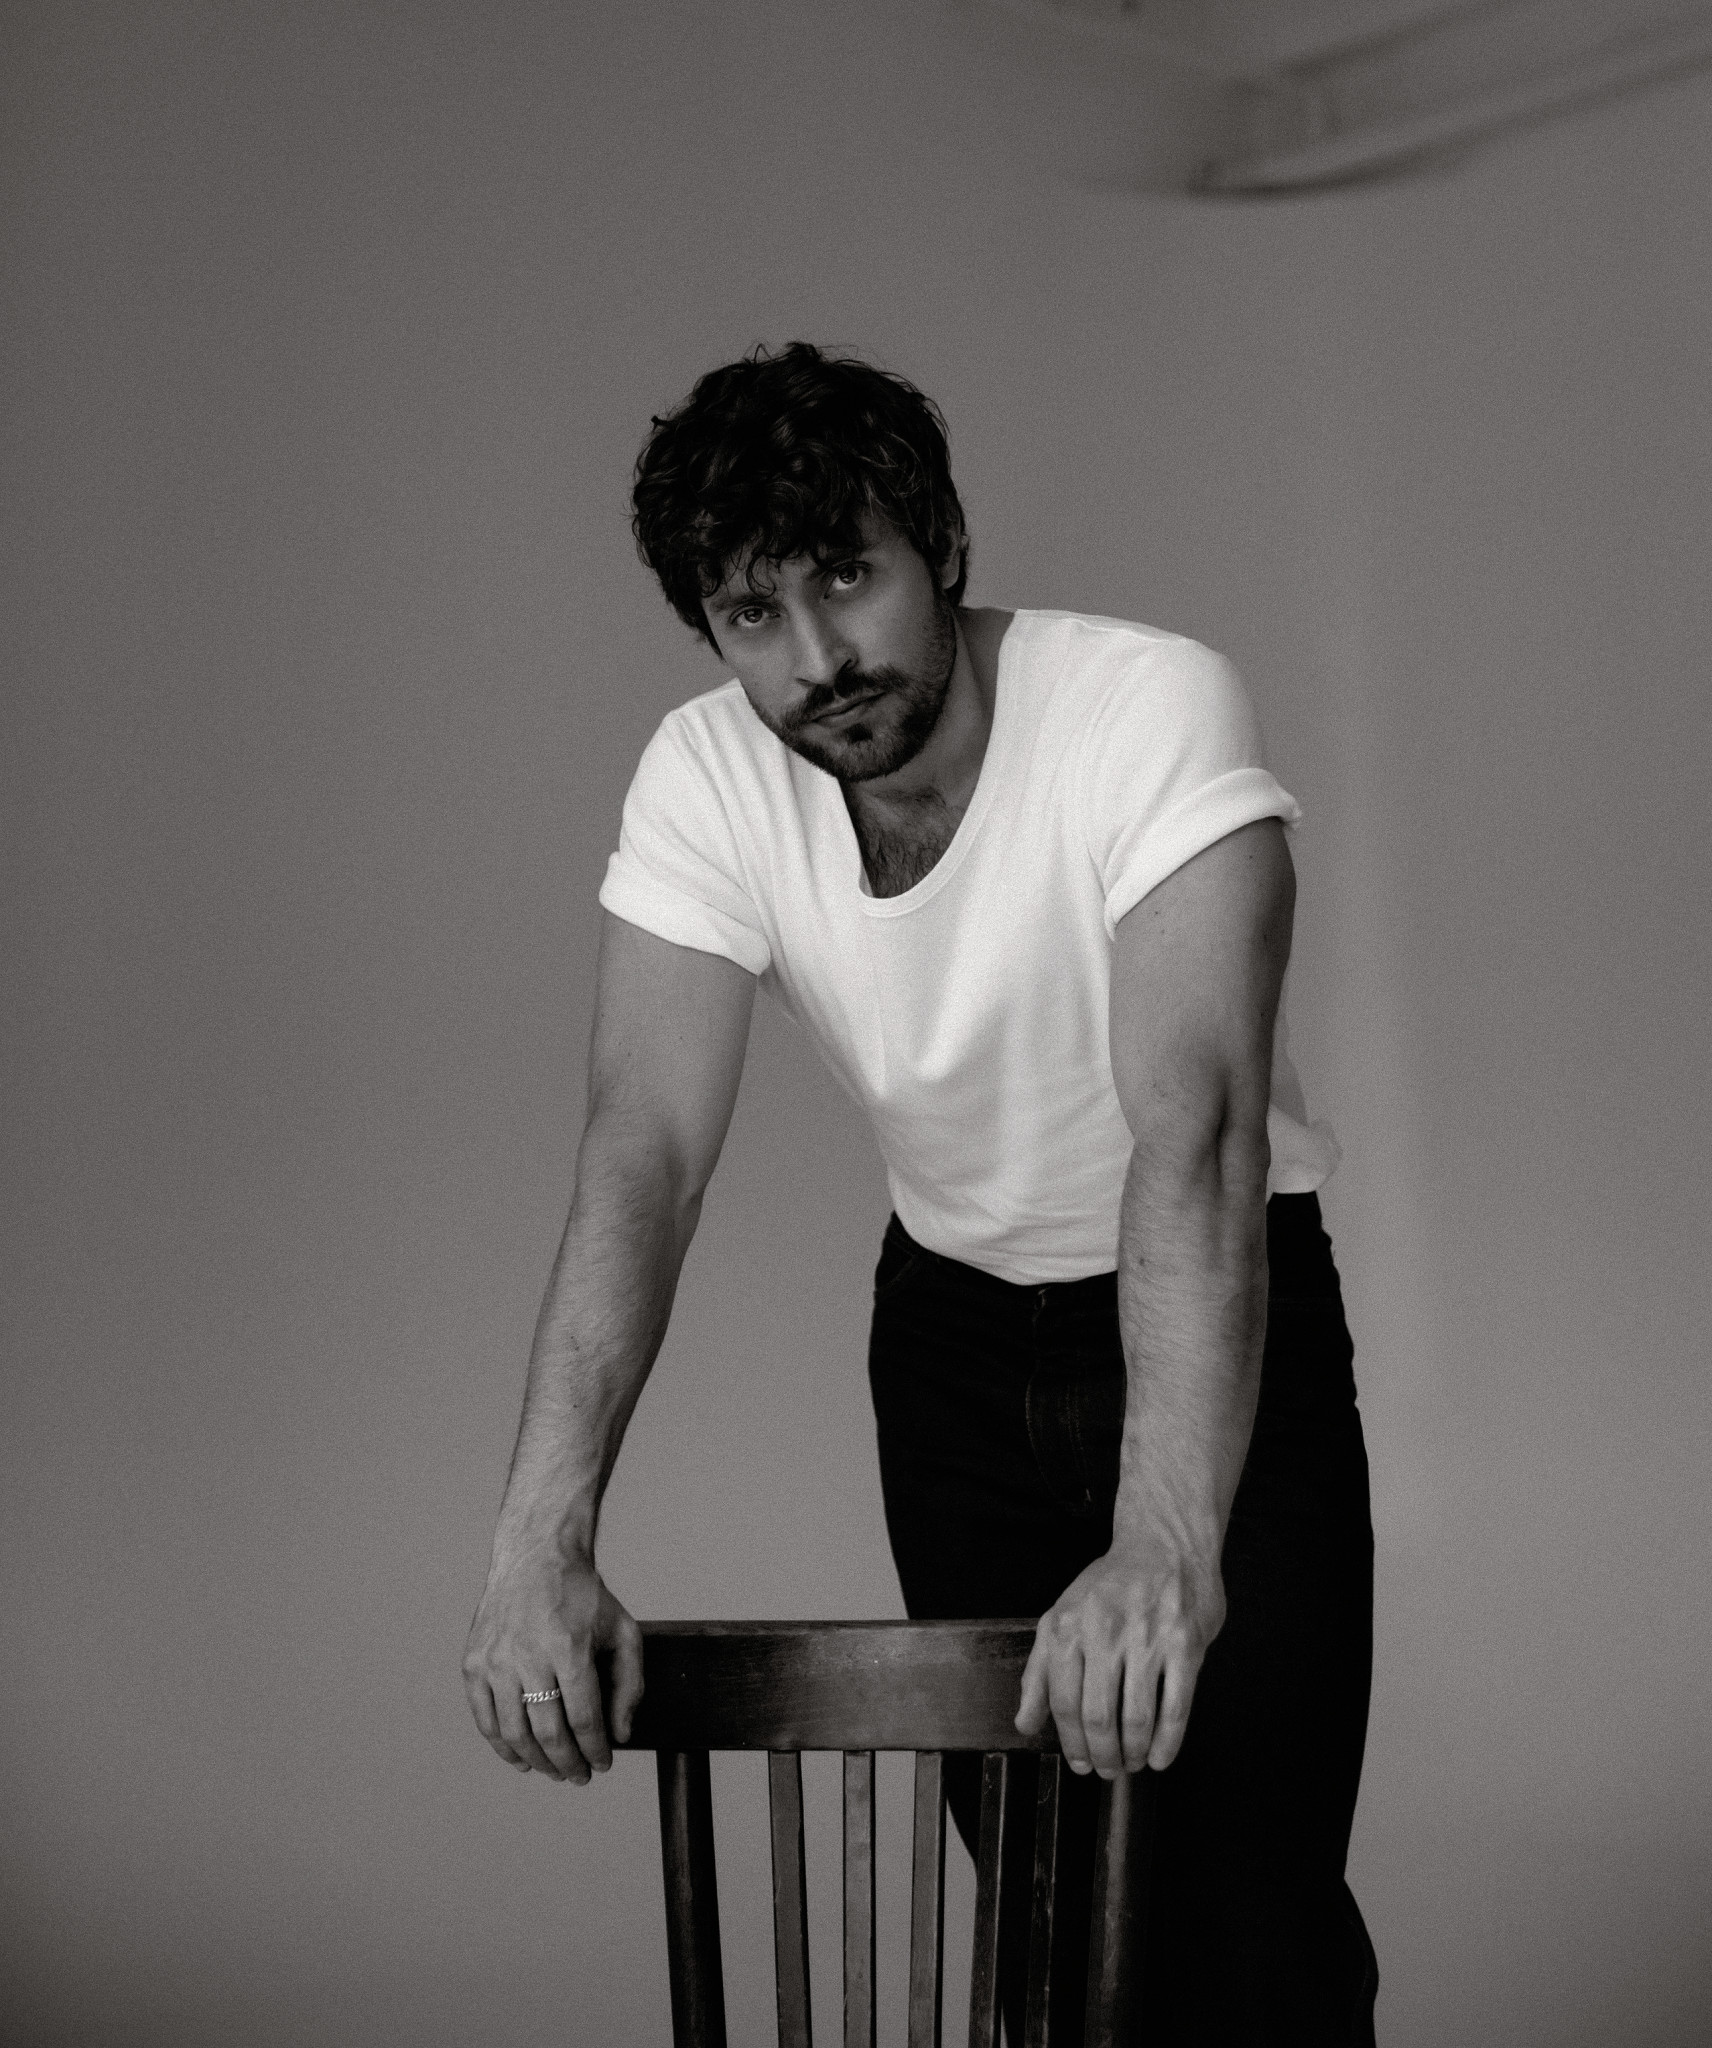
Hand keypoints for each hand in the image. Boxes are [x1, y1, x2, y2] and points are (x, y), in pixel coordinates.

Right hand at [462, 1554, 643, 1784]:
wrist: (535, 1556)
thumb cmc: (583, 1597)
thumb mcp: (622, 1630)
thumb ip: (630, 1683)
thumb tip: (621, 1734)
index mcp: (570, 1648)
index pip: (584, 1719)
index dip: (595, 1750)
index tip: (603, 1763)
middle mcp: (529, 1655)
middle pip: (549, 1733)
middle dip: (568, 1764)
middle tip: (579, 1776)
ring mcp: (496, 1661)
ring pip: (515, 1733)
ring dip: (537, 1762)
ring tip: (554, 1771)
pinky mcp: (473, 1663)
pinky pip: (485, 1719)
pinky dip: (503, 1747)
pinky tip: (521, 1758)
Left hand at [1015, 1525, 1224, 1776]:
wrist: (1163, 1544)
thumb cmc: (1112, 1584)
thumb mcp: (1062, 1616)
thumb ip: (1039, 1671)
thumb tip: (1025, 1722)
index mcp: (1069, 1627)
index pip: (1064, 1703)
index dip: (1071, 1744)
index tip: (1080, 1763)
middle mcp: (1105, 1632)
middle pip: (1099, 1717)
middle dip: (1103, 1756)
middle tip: (1108, 1768)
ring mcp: (1147, 1638)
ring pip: (1137, 1718)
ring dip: (1133, 1753)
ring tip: (1132, 1761)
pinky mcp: (1185, 1644)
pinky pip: (1176, 1708)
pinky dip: (1167, 1742)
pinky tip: (1159, 1755)